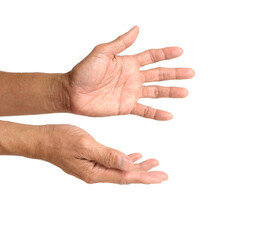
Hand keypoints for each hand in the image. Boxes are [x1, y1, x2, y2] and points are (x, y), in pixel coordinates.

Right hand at [37, 124, 167, 183]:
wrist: (41, 140)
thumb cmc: (60, 140)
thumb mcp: (85, 145)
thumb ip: (107, 155)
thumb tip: (128, 165)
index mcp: (95, 172)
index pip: (126, 177)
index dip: (145, 176)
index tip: (161, 177)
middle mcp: (96, 173)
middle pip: (126, 176)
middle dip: (146, 174)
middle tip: (164, 174)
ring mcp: (94, 168)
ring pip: (122, 169)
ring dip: (138, 167)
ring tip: (154, 163)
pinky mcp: (92, 161)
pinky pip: (114, 163)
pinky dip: (126, 160)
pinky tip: (134, 157)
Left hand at [67, 26, 194, 119]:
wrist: (72, 92)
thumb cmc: (83, 71)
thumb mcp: (102, 52)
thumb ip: (121, 43)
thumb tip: (136, 29)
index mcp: (128, 63)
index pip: (152, 57)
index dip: (165, 53)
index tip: (180, 51)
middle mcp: (133, 77)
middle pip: (159, 74)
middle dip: (175, 73)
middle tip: (190, 73)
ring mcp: (131, 93)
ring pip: (156, 92)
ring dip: (171, 92)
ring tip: (185, 92)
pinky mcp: (127, 107)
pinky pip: (145, 110)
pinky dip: (157, 113)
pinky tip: (169, 115)